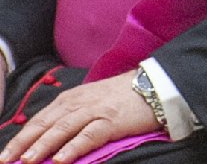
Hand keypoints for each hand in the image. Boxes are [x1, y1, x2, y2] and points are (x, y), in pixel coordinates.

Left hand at [0, 71, 158, 163]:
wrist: (156, 85)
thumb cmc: (124, 96)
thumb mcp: (92, 100)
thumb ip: (72, 114)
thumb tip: (49, 136)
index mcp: (72, 97)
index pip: (40, 118)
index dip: (21, 137)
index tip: (5, 155)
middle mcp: (80, 102)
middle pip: (46, 123)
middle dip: (23, 143)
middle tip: (5, 160)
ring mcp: (96, 110)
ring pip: (63, 128)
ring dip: (43, 145)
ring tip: (27, 162)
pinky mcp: (113, 120)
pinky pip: (90, 135)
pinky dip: (74, 146)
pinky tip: (61, 159)